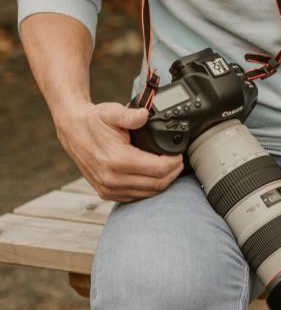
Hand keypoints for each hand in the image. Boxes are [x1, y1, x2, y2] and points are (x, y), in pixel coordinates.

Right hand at [55, 101, 183, 202]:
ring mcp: (108, 188)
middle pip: (156, 184)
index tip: (180, 154)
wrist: (73, 130)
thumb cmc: (93, 121)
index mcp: (117, 160)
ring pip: (147, 194)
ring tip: (170, 168)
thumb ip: (131, 115)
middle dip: (172, 173)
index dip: (174, 163)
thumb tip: (146, 114)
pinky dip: (148, 189)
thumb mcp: (112, 112)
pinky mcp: (106, 193)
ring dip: (162, 183)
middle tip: (179, 161)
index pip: (158, 169)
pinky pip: (135, 197)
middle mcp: (112, 179)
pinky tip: (154, 177)